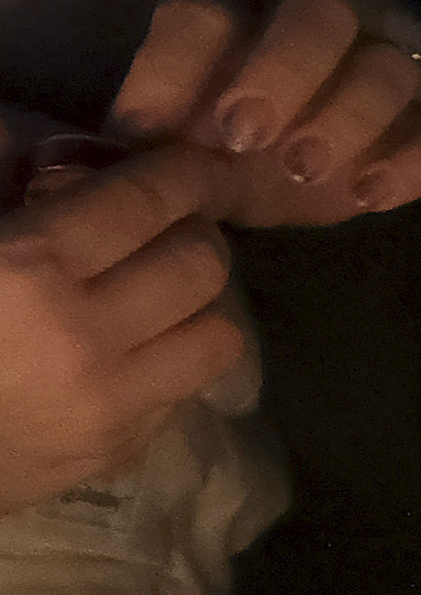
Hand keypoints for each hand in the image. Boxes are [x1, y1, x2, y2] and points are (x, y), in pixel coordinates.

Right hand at [0, 138, 243, 513]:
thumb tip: (38, 142)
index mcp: (27, 269)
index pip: (145, 202)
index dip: (184, 173)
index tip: (195, 164)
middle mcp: (83, 335)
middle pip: (201, 265)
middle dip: (195, 235)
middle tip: (173, 230)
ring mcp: (109, 404)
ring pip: (219, 336)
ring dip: (200, 305)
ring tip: (164, 294)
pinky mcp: (116, 451)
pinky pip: (185, 392)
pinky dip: (173, 363)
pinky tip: (136, 350)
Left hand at [105, 0, 420, 225]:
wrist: (262, 175)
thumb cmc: (199, 148)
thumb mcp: (154, 146)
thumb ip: (134, 145)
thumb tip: (103, 161)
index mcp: (229, 8)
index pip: (207, 11)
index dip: (181, 66)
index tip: (155, 136)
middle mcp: (307, 22)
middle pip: (320, 11)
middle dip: (286, 71)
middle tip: (248, 140)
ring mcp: (373, 69)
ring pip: (387, 65)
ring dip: (347, 117)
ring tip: (301, 172)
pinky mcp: (420, 125)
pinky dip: (411, 161)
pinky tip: (366, 198)